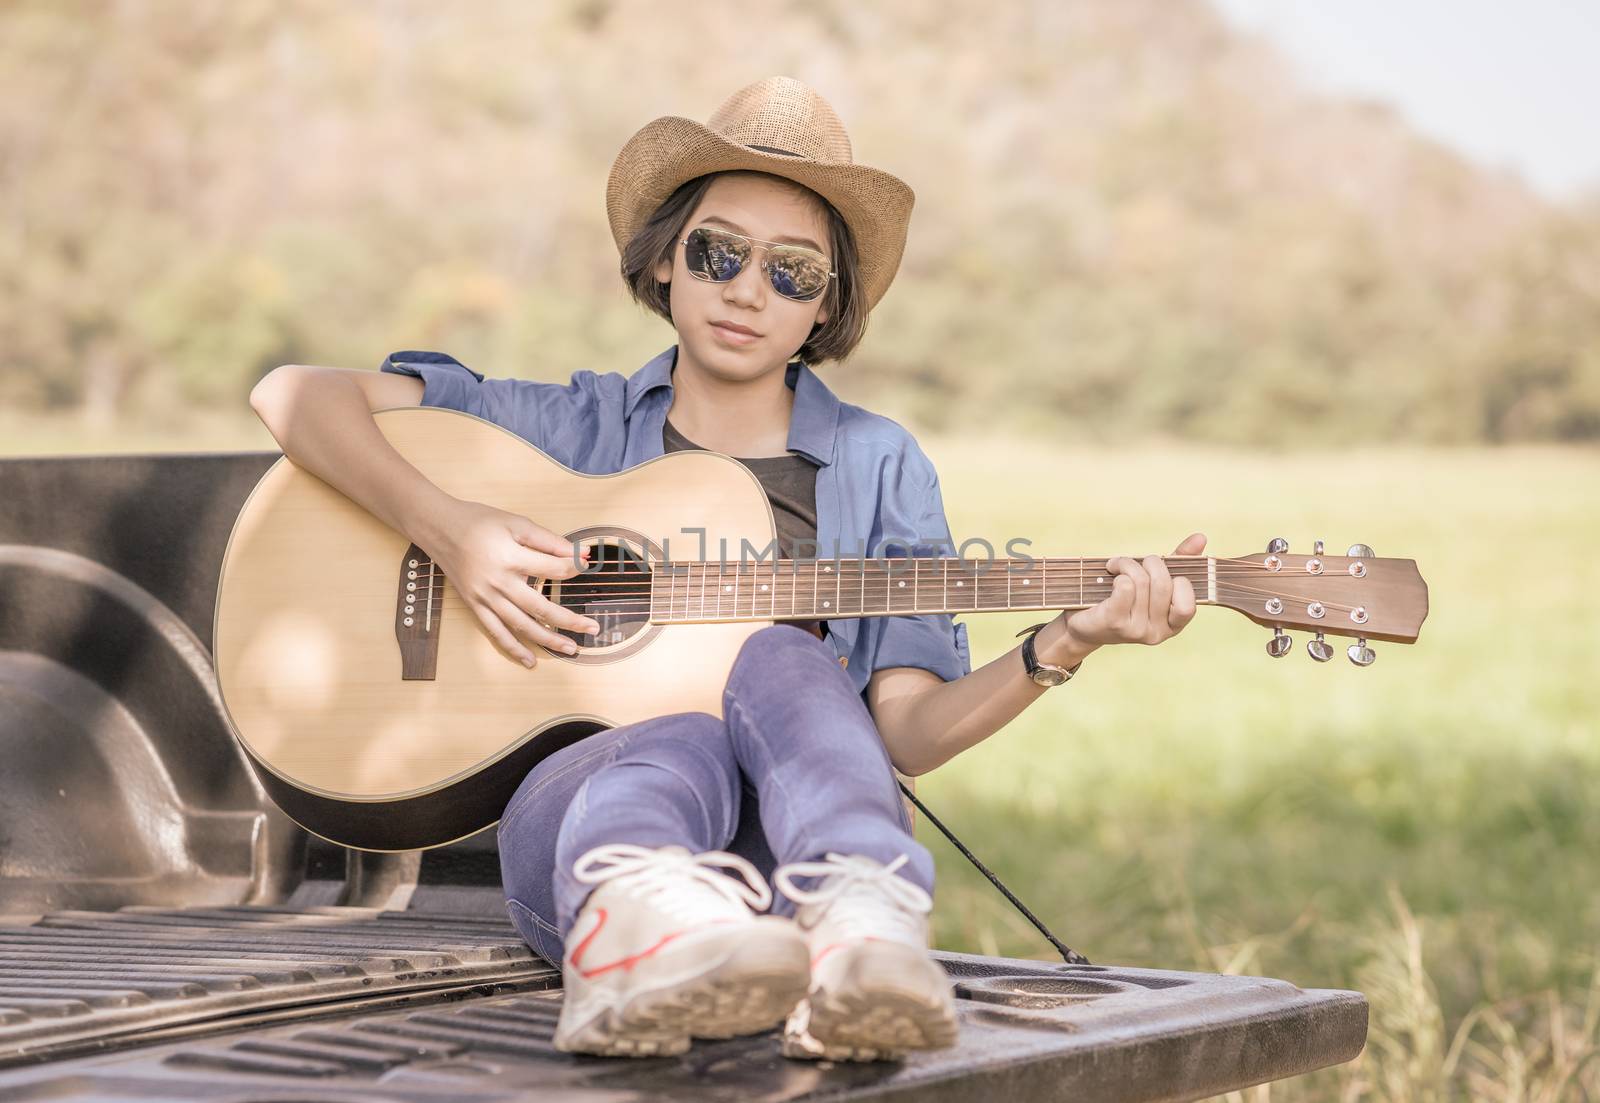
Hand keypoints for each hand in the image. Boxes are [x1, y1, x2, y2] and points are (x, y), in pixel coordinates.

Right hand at [425, 498, 600, 667]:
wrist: (440, 528)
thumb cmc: (480, 522)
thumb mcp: (516, 523)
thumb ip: (548, 540)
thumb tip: (579, 554)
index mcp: (511, 558)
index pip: (552, 569)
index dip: (573, 568)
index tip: (586, 566)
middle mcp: (499, 583)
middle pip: (541, 607)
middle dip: (570, 620)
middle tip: (592, 628)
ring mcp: (486, 598)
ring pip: (522, 626)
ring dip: (548, 640)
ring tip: (571, 649)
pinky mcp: (475, 606)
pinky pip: (496, 633)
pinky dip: (513, 649)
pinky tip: (530, 661)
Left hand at [1053, 532, 1206, 652]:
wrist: (1085, 622)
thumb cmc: (1123, 597)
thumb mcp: (1153, 580)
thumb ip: (1179, 561)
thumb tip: (1201, 537)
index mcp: (1173, 625)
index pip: (1189, 604)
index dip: (1178, 581)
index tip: (1161, 573)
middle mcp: (1158, 633)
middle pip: (1163, 584)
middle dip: (1148, 562)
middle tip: (1133, 562)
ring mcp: (1136, 631)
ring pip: (1142, 581)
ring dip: (1127, 563)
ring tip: (1117, 565)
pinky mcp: (1114, 623)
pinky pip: (1125, 587)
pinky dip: (1118, 572)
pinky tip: (1111, 575)